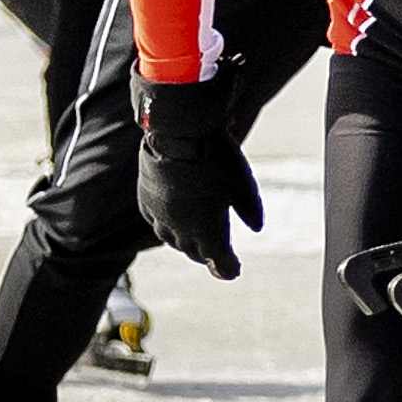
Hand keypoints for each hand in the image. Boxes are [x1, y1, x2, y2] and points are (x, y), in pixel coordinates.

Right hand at [139, 77, 263, 275]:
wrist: (180, 131)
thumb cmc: (219, 159)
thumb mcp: (245, 185)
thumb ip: (252, 211)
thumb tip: (256, 228)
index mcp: (208, 232)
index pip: (219, 263)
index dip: (228, 269)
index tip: (234, 270)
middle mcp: (181, 230)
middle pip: (194, 252)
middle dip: (207, 255)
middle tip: (217, 255)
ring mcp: (160, 214)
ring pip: (171, 239)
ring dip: (184, 243)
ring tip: (192, 239)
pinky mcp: (145, 197)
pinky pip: (154, 220)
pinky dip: (164, 225)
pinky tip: (168, 221)